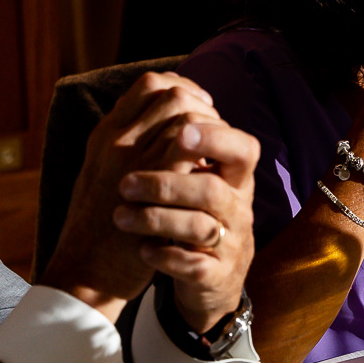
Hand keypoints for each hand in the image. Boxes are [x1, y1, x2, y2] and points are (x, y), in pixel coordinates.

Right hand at [39, 73, 221, 312]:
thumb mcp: (100, 175)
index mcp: (105, 134)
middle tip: (213, 126)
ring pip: (185, 118)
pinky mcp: (154, 185)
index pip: (148, 85)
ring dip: (210, 129)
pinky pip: (189, 148)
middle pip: (171, 95)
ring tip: (215, 148)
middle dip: (201, 105)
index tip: (196, 106)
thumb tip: (157, 129)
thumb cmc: (96, 227)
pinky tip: (213, 167)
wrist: (84, 270)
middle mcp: (117, 140)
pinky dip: (207, 150)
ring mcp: (134, 160)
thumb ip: (124, 149)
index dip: (180, 88)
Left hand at [116, 120, 259, 331]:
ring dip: (156, 219)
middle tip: (125, 183)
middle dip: (167, 183)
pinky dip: (165, 258)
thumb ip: (184, 140)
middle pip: (212, 189)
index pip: (243, 148)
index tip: (178, 131)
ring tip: (121, 215)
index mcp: (235, 177)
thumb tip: (163, 86)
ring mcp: (230, 244)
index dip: (214, 138)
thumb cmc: (192, 213)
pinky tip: (143, 250)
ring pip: (200, 229)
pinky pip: (194, 267)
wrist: (207, 276)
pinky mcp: (216, 276)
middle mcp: (239, 209)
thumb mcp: (196, 176)